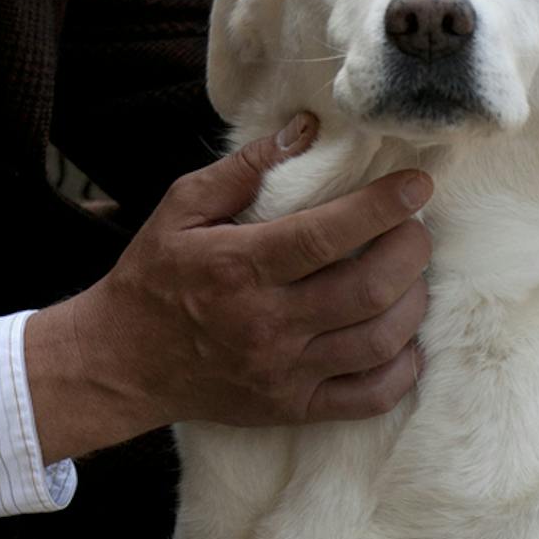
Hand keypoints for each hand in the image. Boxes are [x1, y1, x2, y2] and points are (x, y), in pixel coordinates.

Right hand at [27, 113, 431, 462]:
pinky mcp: (293, 407)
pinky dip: (402, 367)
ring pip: (378, 341)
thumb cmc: (154, 276)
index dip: (382, 207)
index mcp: (238, 267)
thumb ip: (243, 169)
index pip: (326, 235)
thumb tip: (305, 130)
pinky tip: (403, 337)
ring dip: (412, 302)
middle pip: (367, 289)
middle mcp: (266, 323)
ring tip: (412, 274)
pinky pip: (369, 397)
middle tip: (417, 228)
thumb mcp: (181, 208)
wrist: (121, 362)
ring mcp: (283, 372)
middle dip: (410, 251)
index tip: (416, 184)